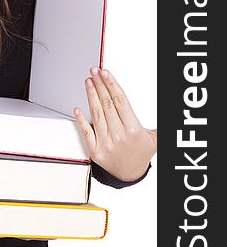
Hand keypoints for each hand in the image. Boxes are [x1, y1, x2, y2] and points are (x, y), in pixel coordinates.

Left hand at [74, 67, 156, 181]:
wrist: (130, 175)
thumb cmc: (140, 153)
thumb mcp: (153, 138)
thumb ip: (156, 124)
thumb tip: (168, 108)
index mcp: (133, 130)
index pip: (120, 101)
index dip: (111, 84)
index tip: (105, 73)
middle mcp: (119, 136)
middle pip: (107, 104)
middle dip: (100, 85)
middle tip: (94, 71)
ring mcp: (105, 143)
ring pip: (96, 114)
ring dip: (91, 96)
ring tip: (88, 81)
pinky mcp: (95, 151)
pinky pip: (86, 132)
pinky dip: (81, 119)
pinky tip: (78, 108)